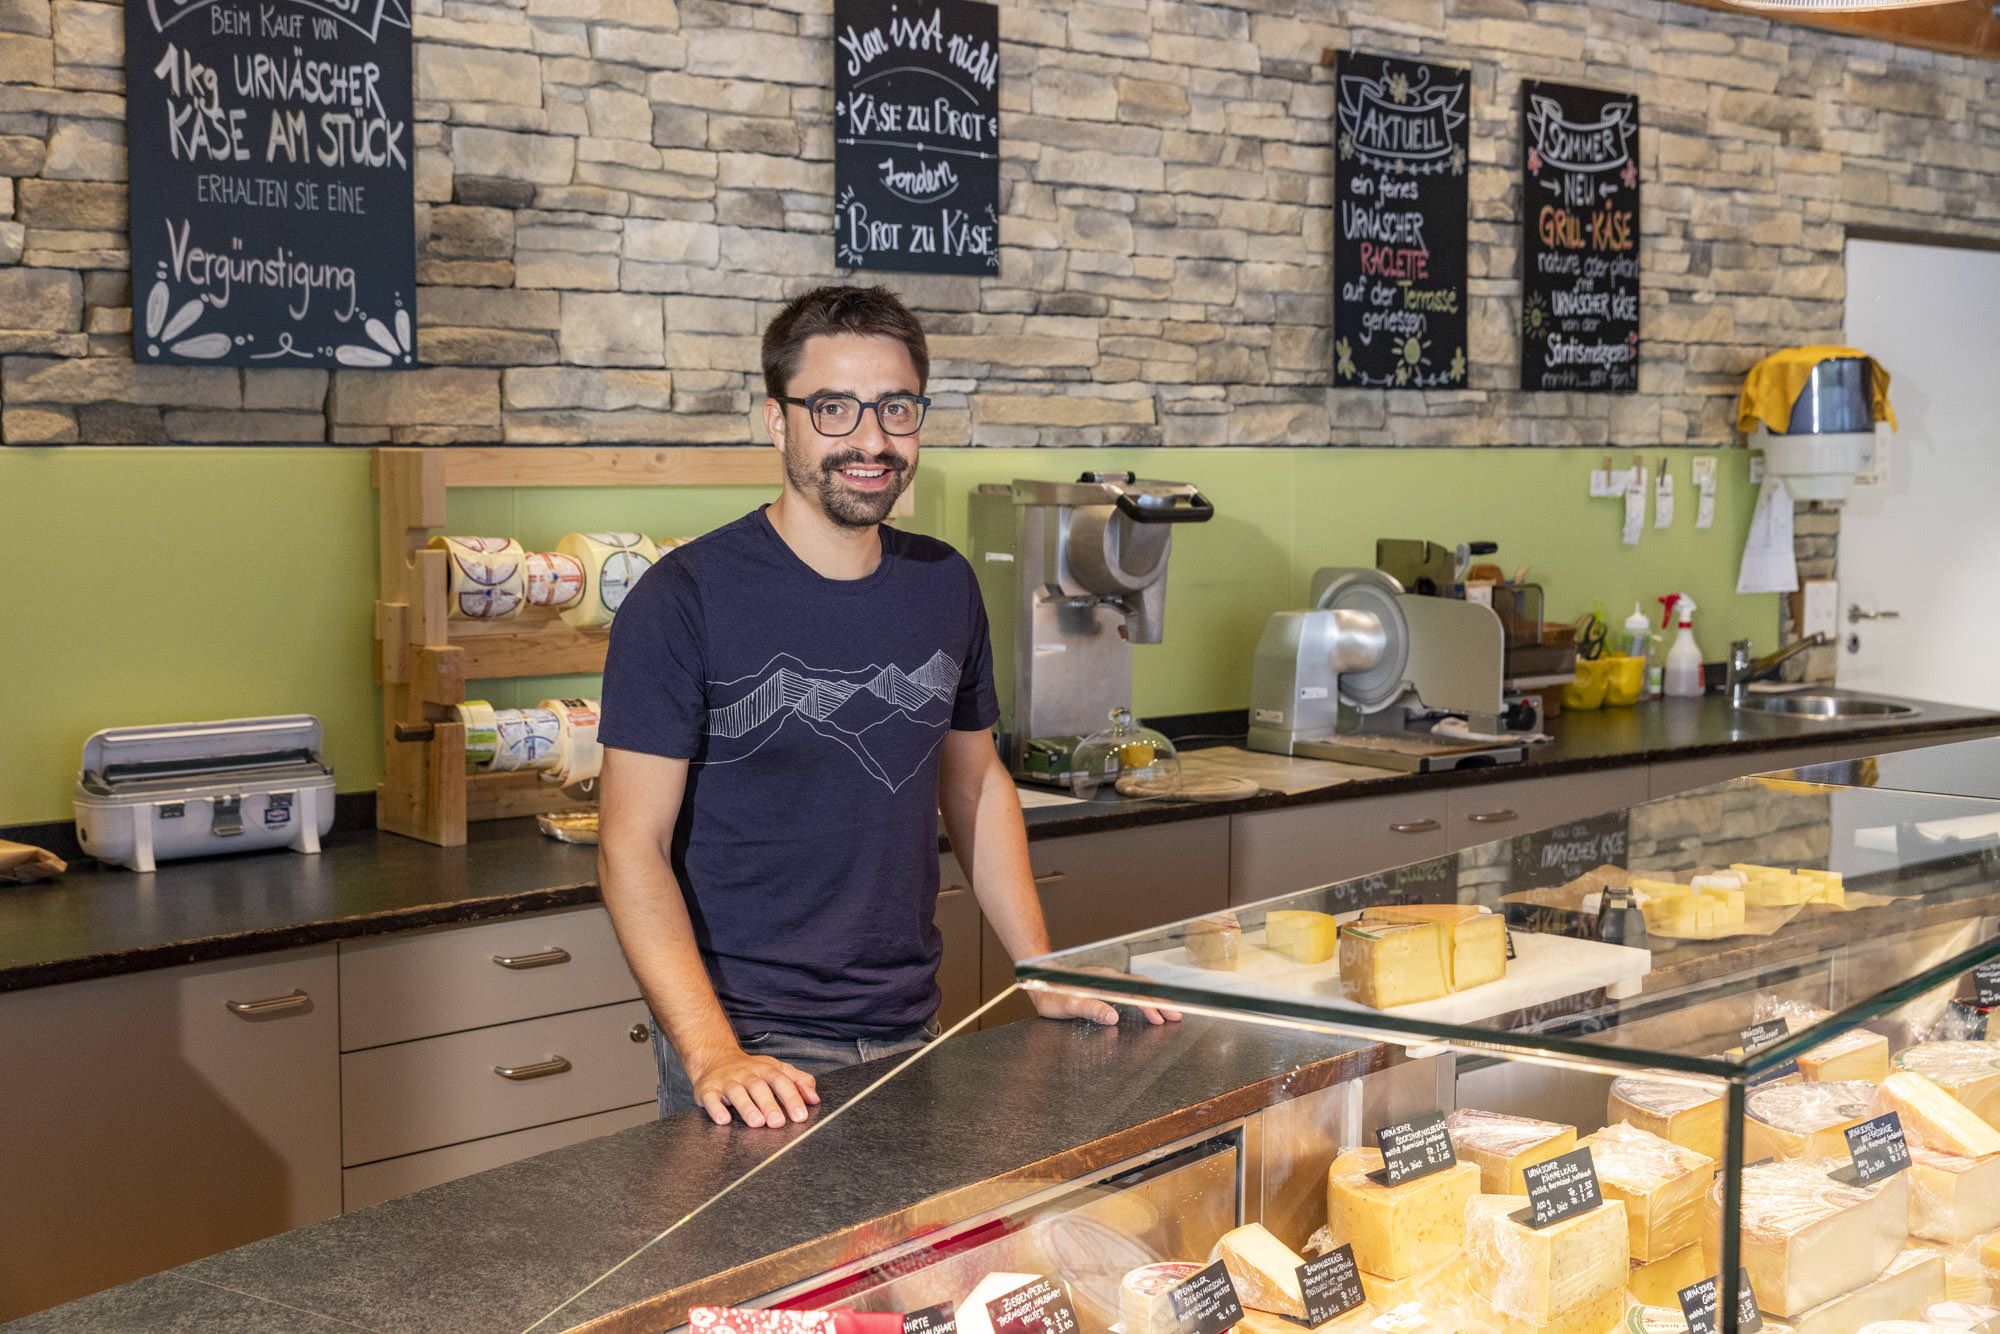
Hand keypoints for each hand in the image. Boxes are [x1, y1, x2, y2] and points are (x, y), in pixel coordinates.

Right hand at [685, 1046, 819, 1127]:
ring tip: (757, 1122)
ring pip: (737, 1092)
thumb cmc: (750, 1070)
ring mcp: (727, 1081)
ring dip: (747, 1107)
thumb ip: (798, 1081)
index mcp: (766, 1070)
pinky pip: (710, 1098)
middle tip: (779, 1122)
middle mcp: (747, 1074)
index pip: (782, 1081)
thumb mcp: (776, 1069)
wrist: (714, 1058)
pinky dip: (716, 1109)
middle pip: (760, 1087)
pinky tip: (724, 1120)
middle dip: (770, 1105)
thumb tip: (814, 1098)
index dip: (792, 1098)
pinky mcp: (707, 1089)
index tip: (801, 1116)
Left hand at [1031, 969, 1180, 1026]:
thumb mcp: (1065, 1005)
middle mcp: (1108, 978)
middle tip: (1177, 1016)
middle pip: (1141, 987)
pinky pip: (1129, 989)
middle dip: (1161, 1002)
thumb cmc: (1048, 992)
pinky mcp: (1103, 985)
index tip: (1164, 1016)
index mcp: (1103, 981)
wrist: (1037, 978)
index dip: (1150, 1004)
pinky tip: (1146, 1006)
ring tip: (1167, 1014)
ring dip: (1153, 1000)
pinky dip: (1142, 997)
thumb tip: (1113, 1017)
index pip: (1133, 992)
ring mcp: (1107, 980)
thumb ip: (1089, 1009)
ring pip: (1137, 988)